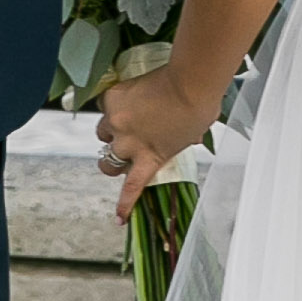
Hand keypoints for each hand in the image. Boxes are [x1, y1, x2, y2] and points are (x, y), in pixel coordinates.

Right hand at [98, 58, 214, 218]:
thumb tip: (190, 140)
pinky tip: (129, 94)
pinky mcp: (111, 99)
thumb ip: (183, 142)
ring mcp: (117, 123)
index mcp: (151, 158)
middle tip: (119, 151)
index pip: (133, 187)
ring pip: (102, 133)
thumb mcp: (192, 135)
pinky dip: (114, 102)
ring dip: (111, 130)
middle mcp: (129, 145)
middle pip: (107, 163)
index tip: (119, 218)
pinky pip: (105, 105)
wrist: (189, 82)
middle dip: (111, 160)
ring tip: (126, 117)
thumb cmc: (199, 107)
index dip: (125, 204)